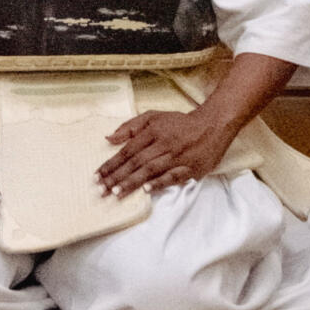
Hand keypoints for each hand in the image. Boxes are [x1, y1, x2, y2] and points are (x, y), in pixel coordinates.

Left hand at [97, 106, 230, 197]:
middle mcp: (163, 144)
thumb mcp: (154, 117)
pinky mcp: (190, 168)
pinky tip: (147, 190)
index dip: (112, 163)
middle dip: (117, 176)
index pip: (128, 149)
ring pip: (151, 170)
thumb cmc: (179, 123)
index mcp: (153, 131)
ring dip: (133, 181)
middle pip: (136, 162)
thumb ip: (131, 127)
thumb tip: (109, 138)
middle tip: (101, 189)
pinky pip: (173, 176)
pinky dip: (160, 183)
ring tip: (116, 192)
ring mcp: (176, 156)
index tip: (97, 175)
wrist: (212, 125)